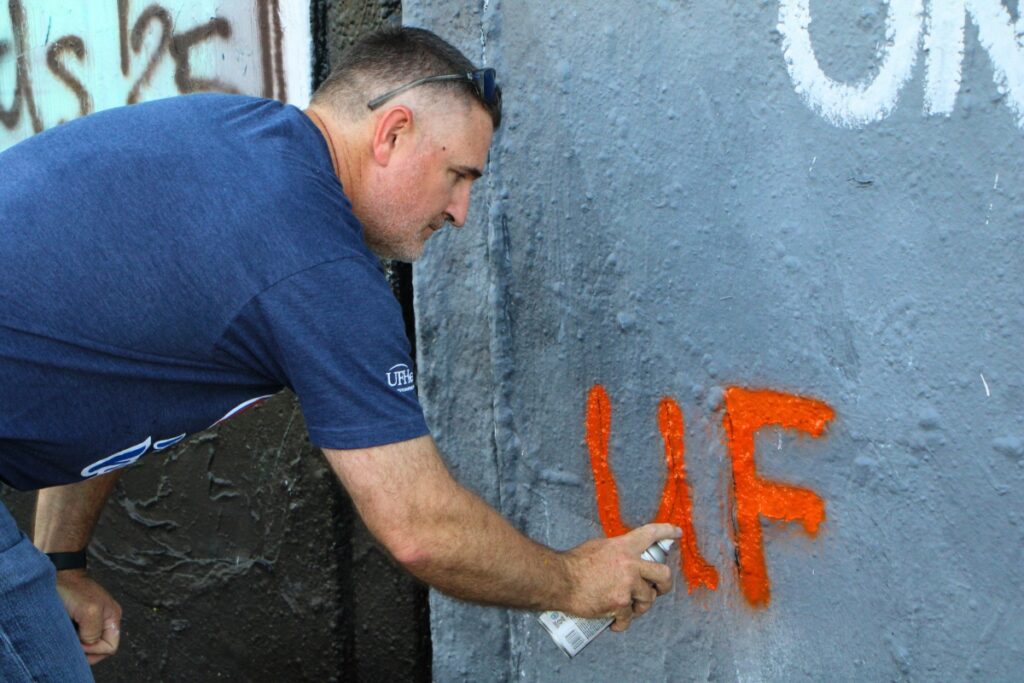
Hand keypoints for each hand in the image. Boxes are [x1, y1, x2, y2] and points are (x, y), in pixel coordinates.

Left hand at [54, 569, 122, 664]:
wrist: (58, 574)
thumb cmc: (72, 589)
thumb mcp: (89, 611)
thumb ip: (94, 632)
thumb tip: (89, 645)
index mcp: (113, 618)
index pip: (111, 647)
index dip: (94, 649)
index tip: (79, 639)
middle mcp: (105, 620)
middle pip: (100, 648)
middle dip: (85, 649)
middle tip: (71, 639)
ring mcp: (93, 620)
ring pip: (88, 644)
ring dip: (76, 644)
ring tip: (67, 632)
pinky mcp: (80, 619)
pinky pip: (79, 637)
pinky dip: (70, 638)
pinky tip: (64, 630)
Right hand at [562, 523, 679, 631]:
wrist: (560, 580)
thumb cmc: (574, 563)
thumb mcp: (598, 547)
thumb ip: (616, 551)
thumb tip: (623, 557)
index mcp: (624, 546)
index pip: (651, 534)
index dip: (667, 532)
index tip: (677, 533)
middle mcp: (630, 564)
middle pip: (663, 574)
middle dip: (664, 584)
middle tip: (658, 588)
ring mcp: (627, 585)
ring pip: (648, 599)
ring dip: (640, 606)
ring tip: (629, 608)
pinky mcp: (620, 604)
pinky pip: (628, 618)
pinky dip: (622, 623)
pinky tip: (616, 624)